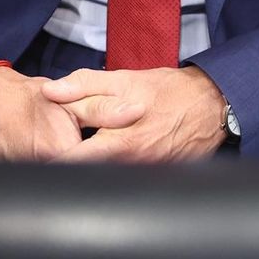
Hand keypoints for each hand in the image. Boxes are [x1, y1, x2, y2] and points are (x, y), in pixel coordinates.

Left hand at [41, 66, 226, 162]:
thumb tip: (50, 92)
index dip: (52, 157)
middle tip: (67, 146)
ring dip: (96, 164)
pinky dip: (118, 167)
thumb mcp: (126, 80)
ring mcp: (145, 175)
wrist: (213, 104)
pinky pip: (128, 178)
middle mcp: (130, 166)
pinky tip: (121, 152)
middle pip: (86, 174)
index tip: (46, 148)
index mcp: (118, 144)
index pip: (70, 164)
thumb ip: (85, 85)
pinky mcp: (158, 178)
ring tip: (95, 146)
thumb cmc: (169, 91)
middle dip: (72, 161)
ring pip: (106, 176)